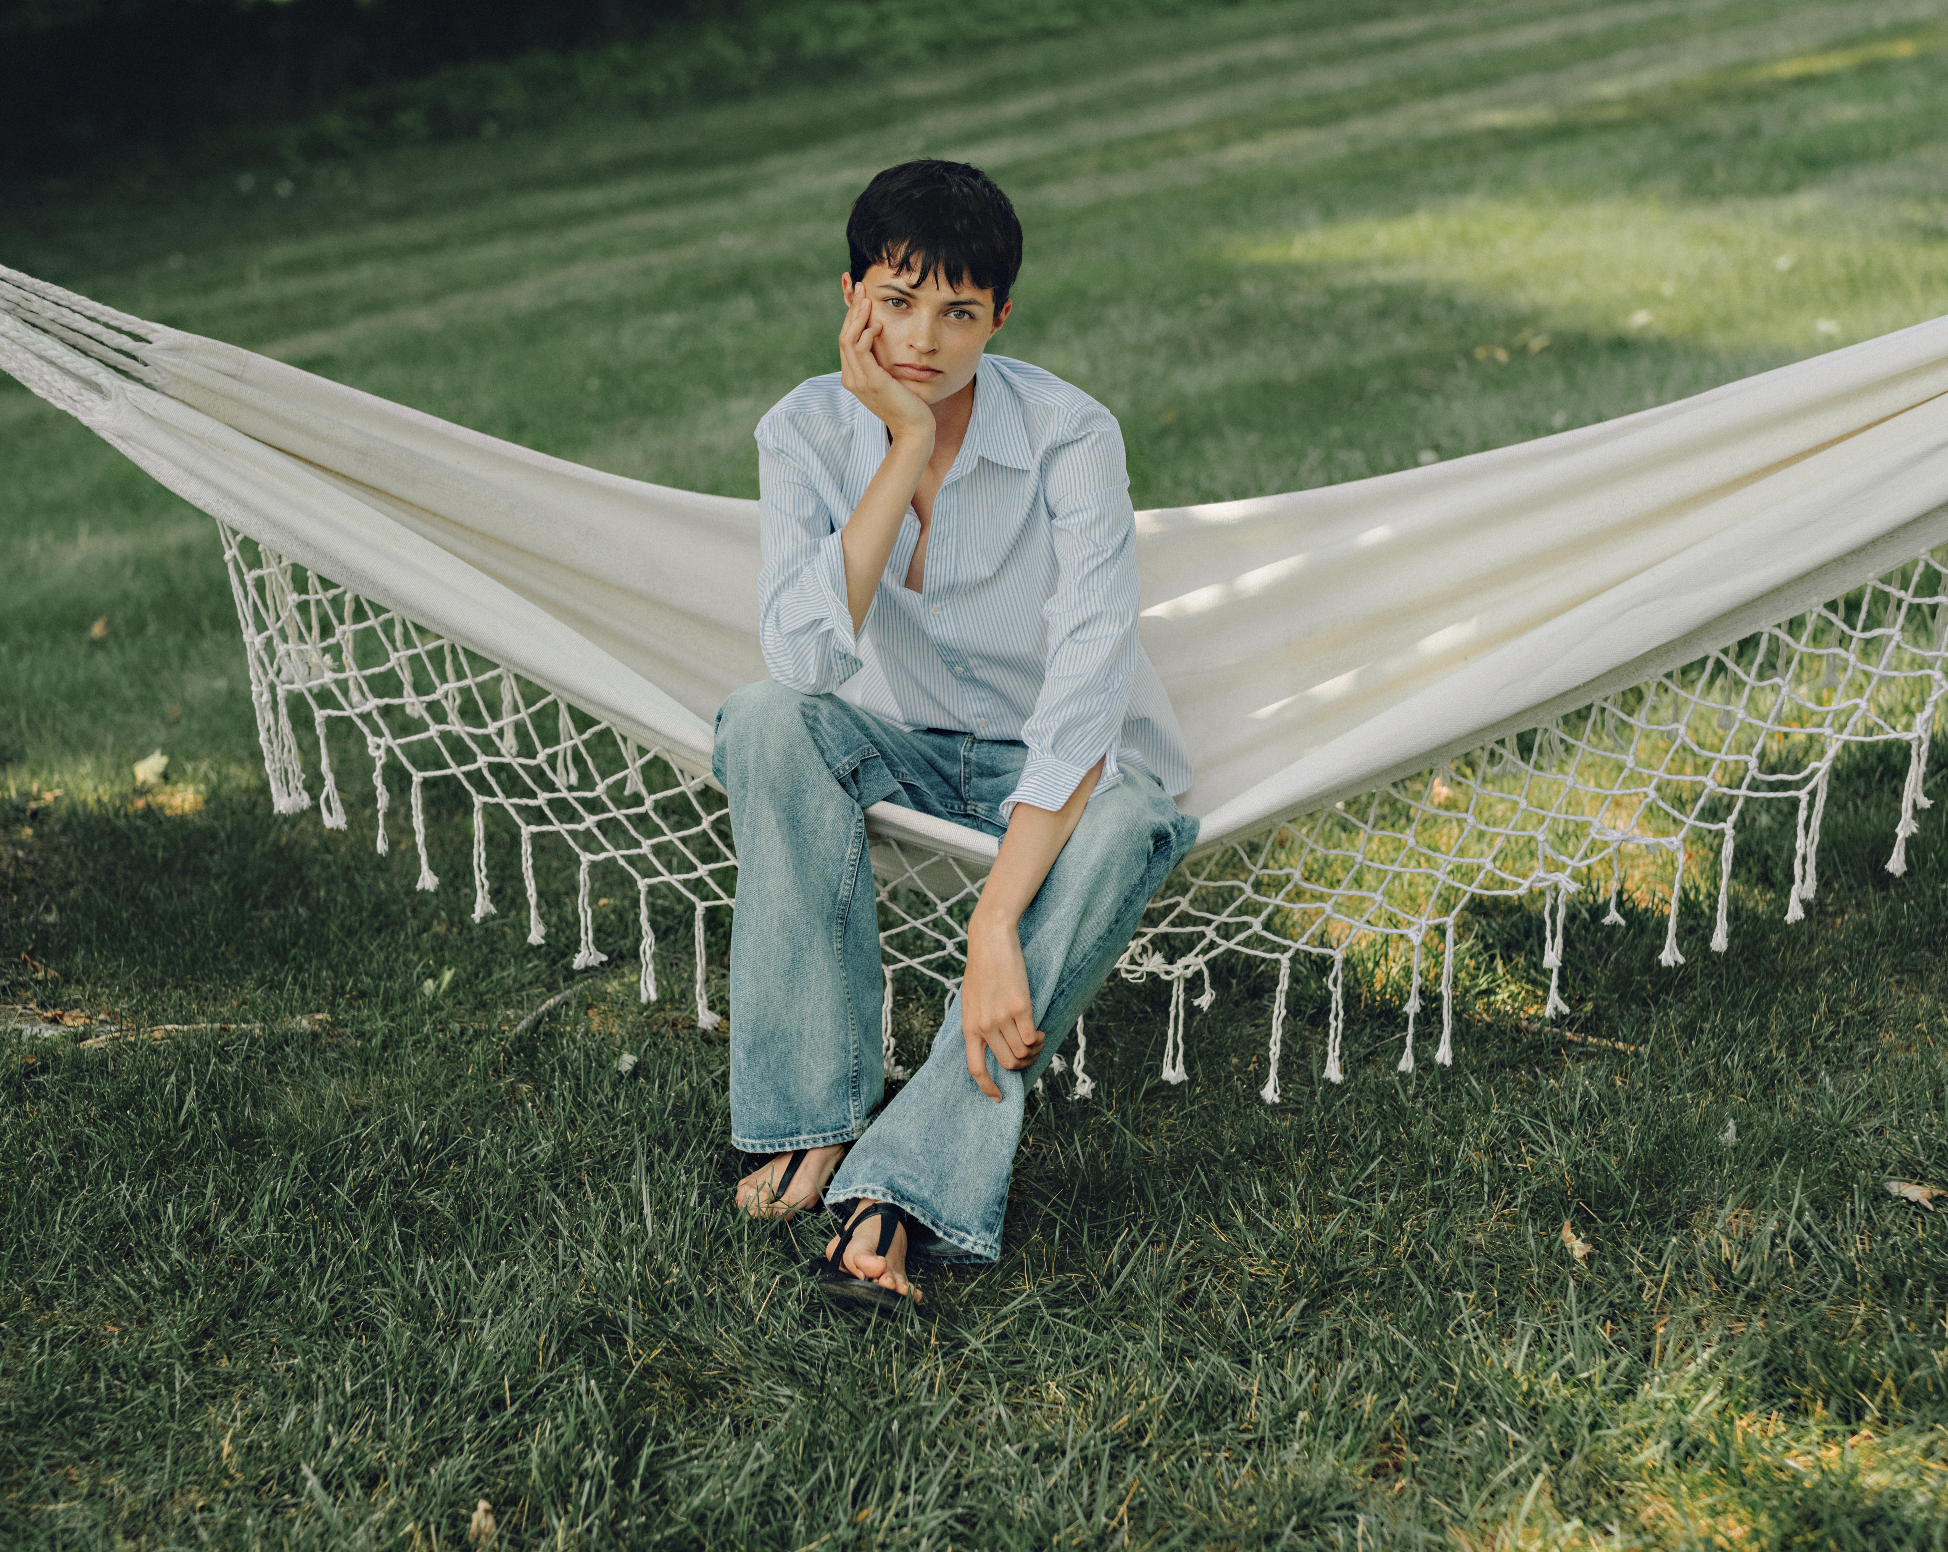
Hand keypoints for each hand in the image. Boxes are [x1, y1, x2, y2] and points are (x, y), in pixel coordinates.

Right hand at [838, 287, 934, 448]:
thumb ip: (882, 364)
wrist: (914, 429)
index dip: (852, 317)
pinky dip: (867, 334)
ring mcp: (859, 382)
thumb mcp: (890, 380)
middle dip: (852, 310)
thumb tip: (883, 342)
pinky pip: (861, 350)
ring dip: (858, 316)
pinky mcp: (872, 382)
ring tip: (867, 299)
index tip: (862, 297)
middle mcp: (852, 379)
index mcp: (853, 378)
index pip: (846, 341)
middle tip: (861, 288)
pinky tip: (878, 324)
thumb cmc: (907, 405)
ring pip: (849, 340)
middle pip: (844, 336)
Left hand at [960, 910, 1043, 1101]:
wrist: (990, 941)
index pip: (975, 1068)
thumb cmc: (982, 970)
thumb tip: (990, 1046)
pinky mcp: (1020, 1007)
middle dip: (1022, 1064)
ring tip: (1035, 1039)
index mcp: (969, 1027)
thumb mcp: (970, 1000)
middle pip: (1008, 1063)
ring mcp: (1001, 1018)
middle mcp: (984, 1026)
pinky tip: (1038, 1031)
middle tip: (1029, 1052)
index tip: (998, 1098)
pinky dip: (1038, 1039)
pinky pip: (1032, 1037)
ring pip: (1022, 1053)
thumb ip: (978, 1023)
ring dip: (1033, 1051)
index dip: (987, 1087)